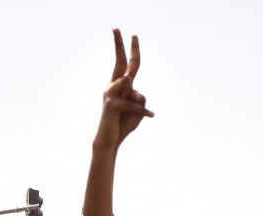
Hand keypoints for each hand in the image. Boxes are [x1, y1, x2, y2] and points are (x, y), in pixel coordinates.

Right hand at [94, 29, 153, 149]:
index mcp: (120, 86)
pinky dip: (143, 111)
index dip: (131, 50)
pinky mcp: (111, 105)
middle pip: (119, 62)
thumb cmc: (124, 124)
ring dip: (138, 100)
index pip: (126, 64)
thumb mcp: (139, 110)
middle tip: (116, 27)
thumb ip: (140, 99)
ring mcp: (110, 94)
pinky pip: (133, 104)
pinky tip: (152, 116)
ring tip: (143, 111)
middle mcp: (113, 86)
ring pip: (130, 84)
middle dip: (118, 44)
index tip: (133, 35)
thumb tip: (136, 91)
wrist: (110, 140)